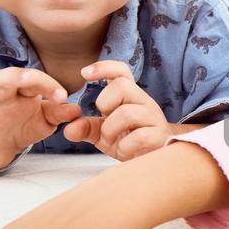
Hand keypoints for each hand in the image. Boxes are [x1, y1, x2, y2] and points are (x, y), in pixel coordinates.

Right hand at [0, 67, 82, 170]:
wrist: (1, 147)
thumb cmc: (24, 124)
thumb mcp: (45, 120)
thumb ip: (59, 113)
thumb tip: (77, 109)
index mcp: (19, 92)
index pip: (31, 78)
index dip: (46, 83)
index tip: (63, 96)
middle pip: (1, 79)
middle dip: (13, 77)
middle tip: (27, 79)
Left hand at [61, 60, 181, 160]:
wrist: (158, 161)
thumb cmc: (130, 141)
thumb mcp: (104, 134)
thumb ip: (86, 128)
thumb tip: (68, 129)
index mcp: (131, 97)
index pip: (122, 71)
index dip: (103, 67)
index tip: (84, 73)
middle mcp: (144, 102)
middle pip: (123, 86)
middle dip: (105, 104)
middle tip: (105, 122)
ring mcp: (154, 118)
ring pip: (127, 113)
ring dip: (111, 130)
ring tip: (113, 141)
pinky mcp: (159, 136)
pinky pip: (139, 137)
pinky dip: (125, 146)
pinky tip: (124, 151)